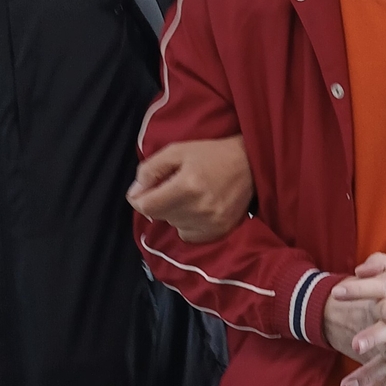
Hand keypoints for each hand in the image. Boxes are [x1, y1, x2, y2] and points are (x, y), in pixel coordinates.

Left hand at [127, 136, 253, 242]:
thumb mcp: (177, 150)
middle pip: (159, 216)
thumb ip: (150, 169)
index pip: (146, 206)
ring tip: (190, 195)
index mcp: (186, 187)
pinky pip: (188, 234)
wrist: (251, 163)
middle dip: (160, 201)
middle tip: (175, 185)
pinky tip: (199, 207)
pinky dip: (188, 223)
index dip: (141, 196)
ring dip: (175, 212)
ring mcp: (210, 223)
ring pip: (173, 225)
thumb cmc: (211, 153)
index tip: (149, 188)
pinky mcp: (219, 231)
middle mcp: (197, 209)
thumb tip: (135, 192)